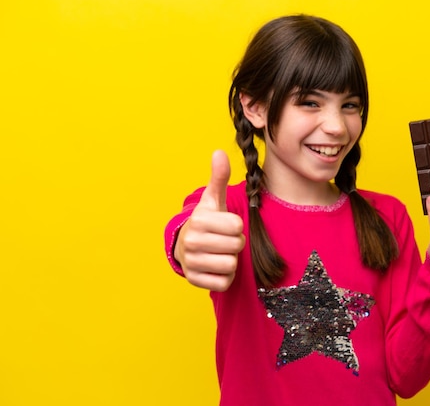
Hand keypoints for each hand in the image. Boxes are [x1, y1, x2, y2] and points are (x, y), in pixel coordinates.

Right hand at [174, 150, 245, 290]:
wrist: (186, 246)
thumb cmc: (206, 222)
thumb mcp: (212, 199)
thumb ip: (219, 177)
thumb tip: (219, 152)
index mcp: (199, 220)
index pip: (238, 226)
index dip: (236, 226)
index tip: (225, 225)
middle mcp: (192, 242)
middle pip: (237, 245)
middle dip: (234, 243)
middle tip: (222, 239)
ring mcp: (192, 263)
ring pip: (232, 264)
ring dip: (230, 260)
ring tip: (219, 252)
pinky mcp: (195, 281)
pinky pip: (224, 282)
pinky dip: (225, 276)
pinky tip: (215, 266)